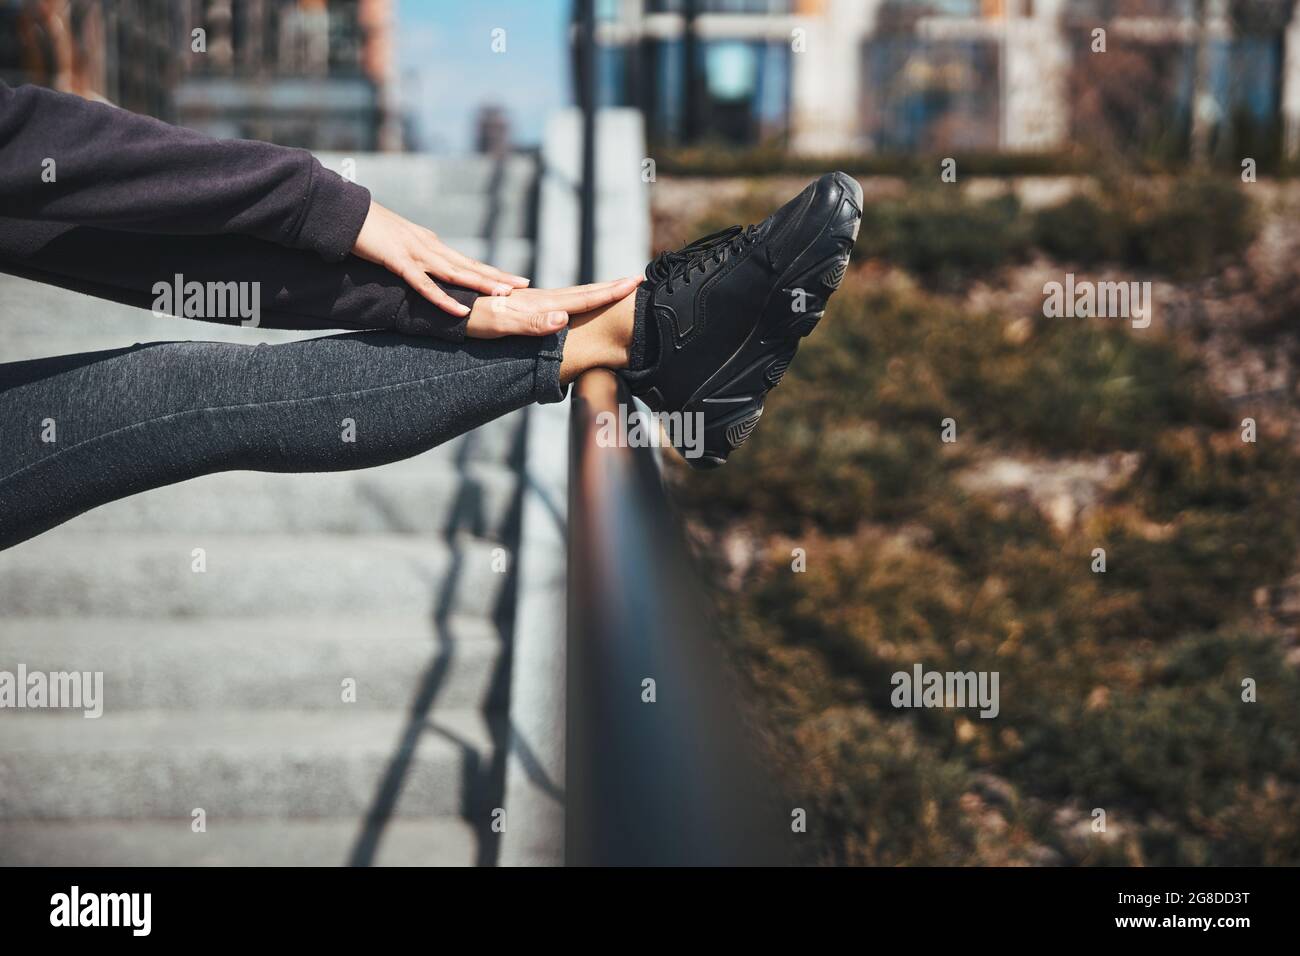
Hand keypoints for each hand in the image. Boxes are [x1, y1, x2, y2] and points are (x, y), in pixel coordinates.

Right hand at [352, 201, 527, 315]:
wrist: (343, 213)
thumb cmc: (368, 230)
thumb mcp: (398, 246)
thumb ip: (415, 258)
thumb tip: (426, 272)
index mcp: (430, 244)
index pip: (467, 260)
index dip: (491, 271)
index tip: (515, 279)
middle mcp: (429, 246)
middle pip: (469, 264)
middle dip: (497, 276)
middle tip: (524, 285)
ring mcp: (415, 253)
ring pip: (455, 272)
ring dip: (480, 284)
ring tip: (504, 295)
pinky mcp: (398, 261)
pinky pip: (424, 284)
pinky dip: (443, 298)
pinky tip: (461, 308)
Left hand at [466, 276, 641, 337]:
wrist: (445, 307)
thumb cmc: (470, 319)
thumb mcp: (500, 324)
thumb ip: (532, 323)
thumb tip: (564, 318)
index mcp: (539, 303)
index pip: (582, 297)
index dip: (609, 291)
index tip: (634, 282)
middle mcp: (537, 299)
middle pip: (581, 292)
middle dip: (610, 288)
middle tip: (636, 280)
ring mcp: (528, 301)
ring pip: (569, 295)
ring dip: (594, 292)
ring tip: (613, 289)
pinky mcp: (519, 305)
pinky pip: (555, 302)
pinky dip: (573, 300)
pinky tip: (572, 303)